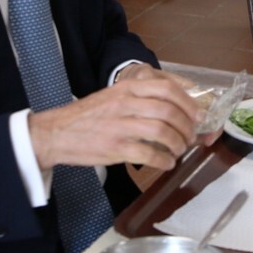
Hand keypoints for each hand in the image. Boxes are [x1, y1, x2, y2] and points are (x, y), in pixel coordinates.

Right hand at [27, 73, 206, 171]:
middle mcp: (125, 104)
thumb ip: (139, 97)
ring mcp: (120, 126)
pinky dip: (164, 161)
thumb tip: (174, 107)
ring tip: (179, 149)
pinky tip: (166, 163)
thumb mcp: (113, 96)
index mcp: (126, 89)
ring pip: (163, 132)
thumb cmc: (87, 116)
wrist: (56, 133)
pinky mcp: (115, 148)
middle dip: (187, 125)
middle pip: (169, 111)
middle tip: (190, 135)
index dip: (188, 102)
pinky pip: (149, 154)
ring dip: (178, 144)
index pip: (167, 89)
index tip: (197, 114)